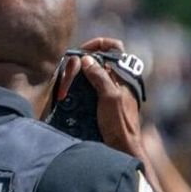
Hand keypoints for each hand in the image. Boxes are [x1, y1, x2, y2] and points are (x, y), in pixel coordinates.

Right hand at [52, 36, 143, 154]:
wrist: (121, 146)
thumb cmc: (119, 122)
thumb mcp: (109, 97)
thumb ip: (99, 76)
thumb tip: (86, 59)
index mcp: (124, 74)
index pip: (114, 48)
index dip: (99, 44)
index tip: (84, 52)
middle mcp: (116, 78)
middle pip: (98, 59)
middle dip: (81, 62)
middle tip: (70, 72)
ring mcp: (107, 89)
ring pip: (89, 72)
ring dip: (76, 75)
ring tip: (66, 83)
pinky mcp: (99, 100)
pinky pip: (86, 86)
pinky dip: (76, 86)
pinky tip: (67, 92)